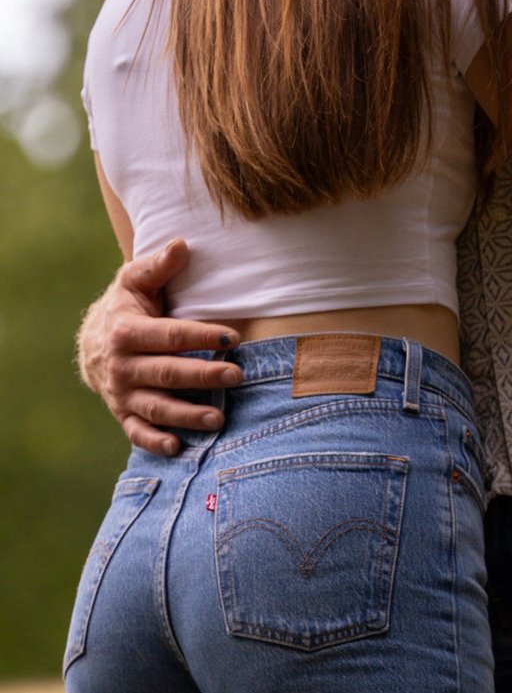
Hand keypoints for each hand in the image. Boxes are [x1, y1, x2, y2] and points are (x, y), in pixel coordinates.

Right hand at [77, 239, 241, 455]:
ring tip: (218, 419)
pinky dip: (155, 442)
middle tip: (236, 375)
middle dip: (202, 375)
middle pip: (167, 373)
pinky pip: (137, 432)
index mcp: (127, 331)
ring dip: (187, 415)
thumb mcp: (135, 280)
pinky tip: (179, 447)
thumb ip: (158, 266)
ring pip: (156, 407)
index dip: (201, 336)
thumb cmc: (126, 305)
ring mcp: (122, 393)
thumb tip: (181, 244)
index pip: (170, 335)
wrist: (94, 340)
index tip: (231, 337)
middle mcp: (123, 366)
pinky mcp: (122, 413)